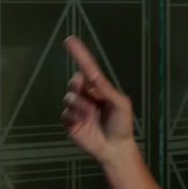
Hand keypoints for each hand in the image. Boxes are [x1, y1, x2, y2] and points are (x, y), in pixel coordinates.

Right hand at [61, 36, 135, 164]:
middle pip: (74, 81)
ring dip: (80, 105)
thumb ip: (106, 89)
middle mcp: (86, 96)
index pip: (88, 68)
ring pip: (68, 97)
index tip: (69, 40)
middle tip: (92, 98)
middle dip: (79, 87)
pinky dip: (74, 117)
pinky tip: (83, 123)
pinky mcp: (70, 122)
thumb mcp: (120, 104)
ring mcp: (77, 109)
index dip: (79, 54)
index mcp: (99, 89)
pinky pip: (65, 113)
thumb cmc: (122, 124)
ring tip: (91, 115)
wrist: (115, 148)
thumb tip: (92, 75)